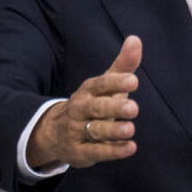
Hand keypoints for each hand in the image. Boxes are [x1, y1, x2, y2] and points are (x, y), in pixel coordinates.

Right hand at [26, 36, 141, 169]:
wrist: (55, 132)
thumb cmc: (92, 103)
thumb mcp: (105, 84)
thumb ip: (123, 65)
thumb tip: (135, 39)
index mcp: (88, 90)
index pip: (101, 84)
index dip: (116, 83)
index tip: (134, 81)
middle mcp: (81, 109)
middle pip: (97, 108)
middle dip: (114, 108)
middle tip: (133, 108)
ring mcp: (78, 131)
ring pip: (95, 130)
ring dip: (113, 130)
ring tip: (130, 129)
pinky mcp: (80, 152)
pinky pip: (96, 152)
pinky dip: (113, 151)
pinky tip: (130, 148)